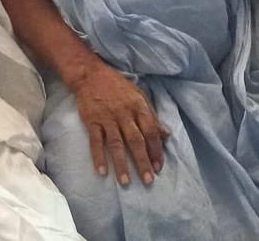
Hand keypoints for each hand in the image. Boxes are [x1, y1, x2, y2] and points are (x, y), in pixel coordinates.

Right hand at [70, 59, 167, 186]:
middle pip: (135, 140)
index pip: (150, 131)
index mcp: (138, 107)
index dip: (156, 150)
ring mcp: (107, 118)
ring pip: (116, 144)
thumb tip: (167, 134)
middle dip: (143, 161)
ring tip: (125, 182)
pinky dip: (98, 156)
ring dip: (121, 164)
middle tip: (148, 180)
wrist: (91, 75)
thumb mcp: (139, 96)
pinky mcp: (92, 120)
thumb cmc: (118, 87)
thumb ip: (152, 116)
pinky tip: (102, 171)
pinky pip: (95, 141)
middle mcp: (124, 113)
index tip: (158, 167)